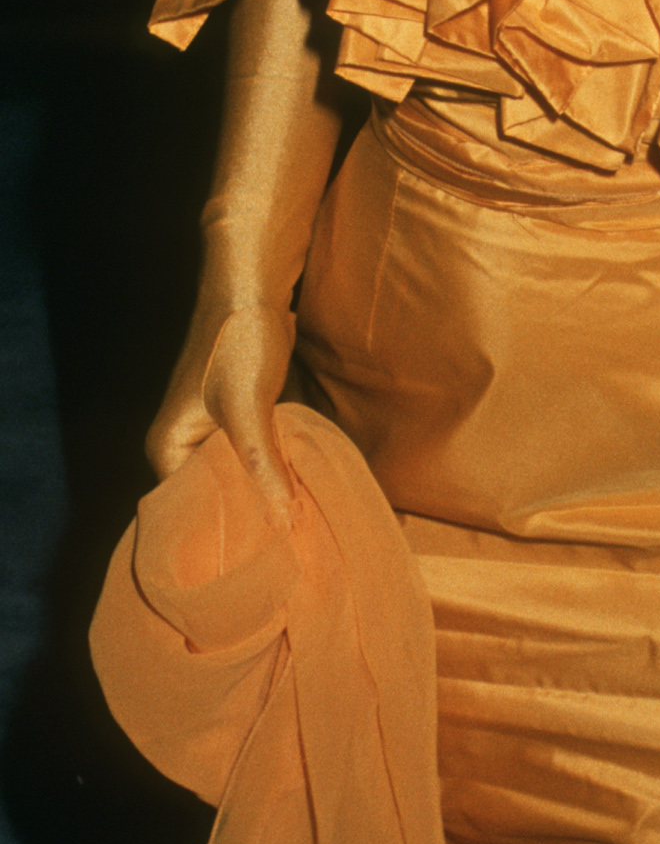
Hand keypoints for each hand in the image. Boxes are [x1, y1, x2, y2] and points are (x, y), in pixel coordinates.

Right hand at [146, 292, 295, 526]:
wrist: (254, 284)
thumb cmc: (239, 343)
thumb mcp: (248, 410)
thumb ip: (262, 467)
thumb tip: (282, 524)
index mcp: (170, 446)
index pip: (187, 510)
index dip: (222, 533)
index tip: (259, 558)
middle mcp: (187, 441)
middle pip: (217, 492)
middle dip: (251, 513)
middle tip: (287, 547)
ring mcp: (216, 425)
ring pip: (243, 471)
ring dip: (269, 488)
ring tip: (298, 525)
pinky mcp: (245, 412)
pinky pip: (260, 450)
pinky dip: (279, 463)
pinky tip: (304, 487)